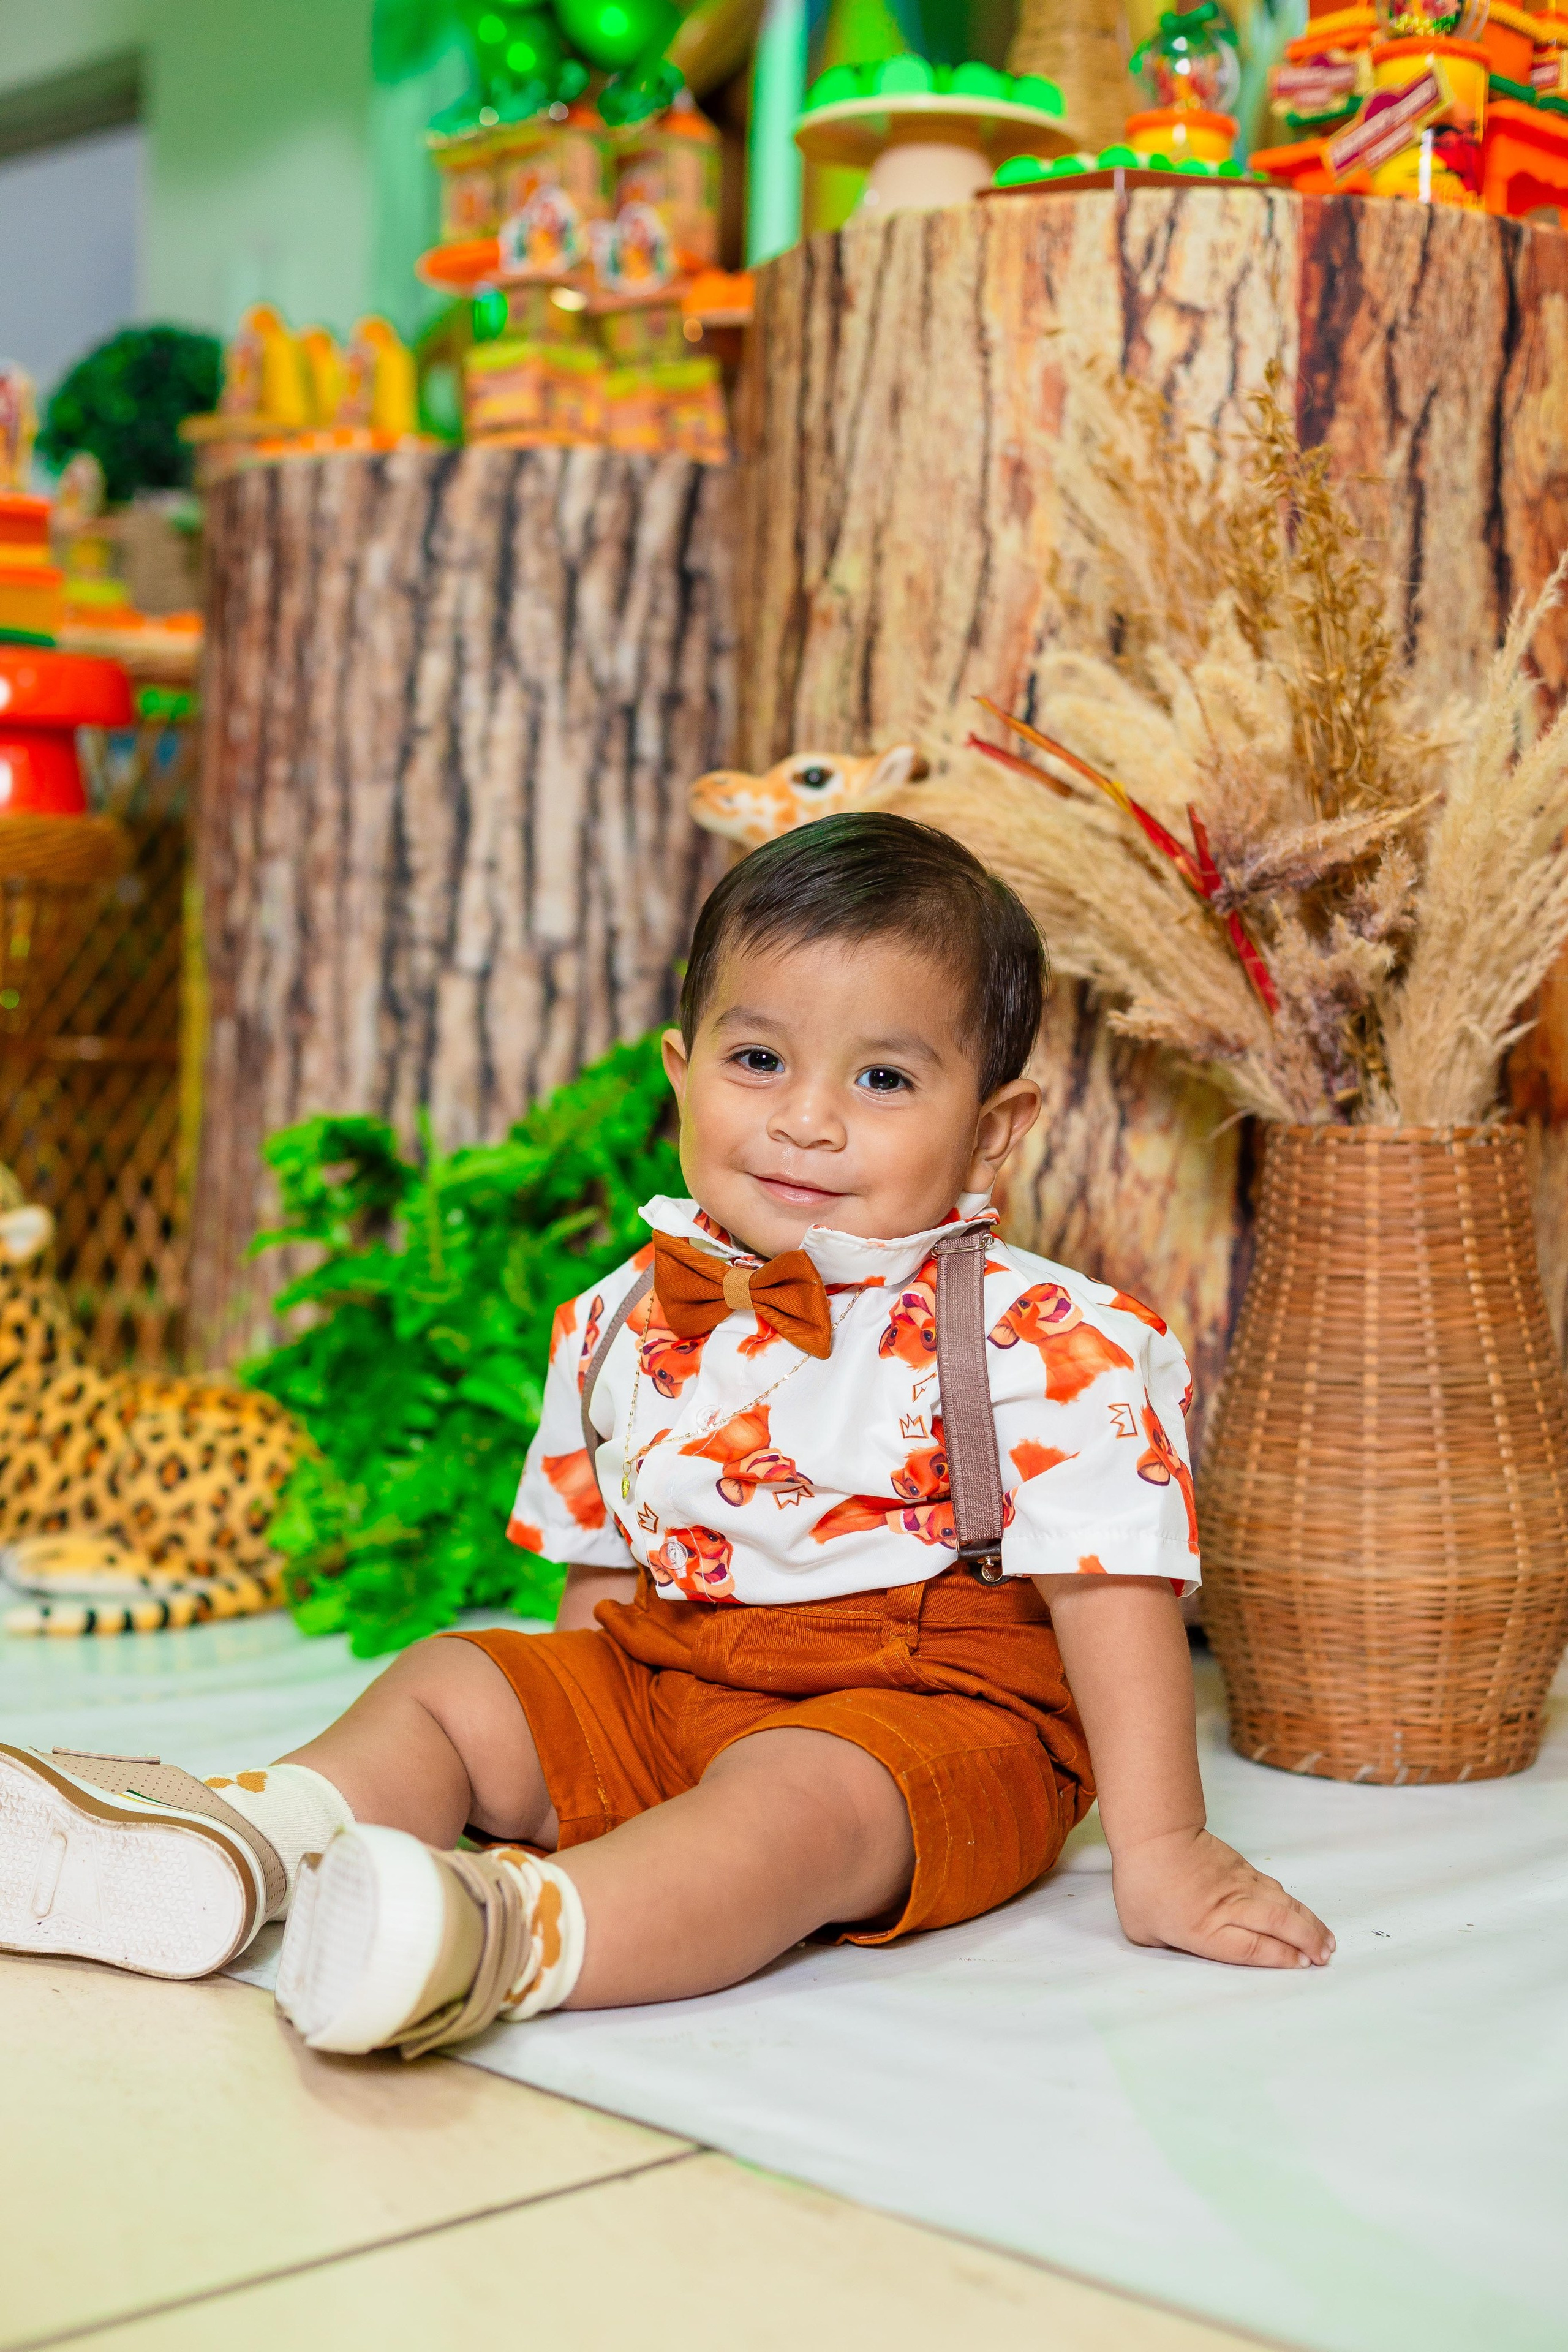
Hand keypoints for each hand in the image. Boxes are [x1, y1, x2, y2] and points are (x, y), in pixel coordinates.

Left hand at [1111, 1825, 1334, 1968]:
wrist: (1152, 1833)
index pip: (1251, 1946)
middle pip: (1277, 1923)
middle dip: (1306, 1942)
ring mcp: (1239, 1884)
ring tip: (1327, 1944)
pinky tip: (1307, 1918)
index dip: (1281, 1956)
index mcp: (1203, 1928)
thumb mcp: (1143, 1930)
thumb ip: (1169, 1946)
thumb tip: (1185, 1951)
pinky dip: (1296, 1906)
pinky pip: (1275, 1890)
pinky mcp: (1243, 1868)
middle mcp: (1227, 1906)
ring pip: (1283, 1904)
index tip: (1302, 1965)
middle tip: (1325, 1958)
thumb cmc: (1141, 1885)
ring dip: (1308, 1925)